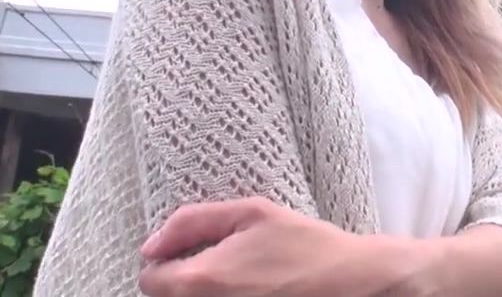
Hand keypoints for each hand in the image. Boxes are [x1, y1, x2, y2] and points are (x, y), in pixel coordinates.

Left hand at [137, 196, 420, 296]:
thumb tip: (150, 244)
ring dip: (204, 293)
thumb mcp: (251, 213)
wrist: (352, 282)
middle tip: (220, 265)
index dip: (166, 261)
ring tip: (240, 280)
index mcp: (201, 280)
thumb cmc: (306, 245)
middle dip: (183, 280)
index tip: (192, 253)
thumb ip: (192, 222)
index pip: (150, 279)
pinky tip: (252, 291)